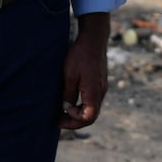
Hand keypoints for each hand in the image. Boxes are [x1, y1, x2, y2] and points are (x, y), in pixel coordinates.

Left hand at [60, 13, 109, 129]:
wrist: (93, 39)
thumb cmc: (80, 56)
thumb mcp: (69, 76)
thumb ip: (68, 94)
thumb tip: (65, 109)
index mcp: (93, 92)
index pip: (88, 118)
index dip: (74, 122)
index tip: (61, 116)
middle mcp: (100, 92)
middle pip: (91, 115)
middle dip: (75, 121)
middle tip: (59, 119)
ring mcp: (102, 87)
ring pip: (93, 108)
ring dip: (79, 113)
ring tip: (64, 111)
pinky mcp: (100, 82)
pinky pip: (93, 99)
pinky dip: (83, 105)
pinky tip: (72, 99)